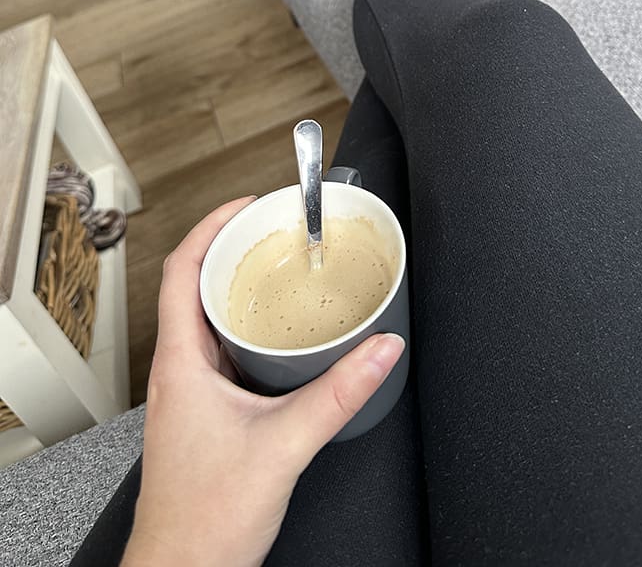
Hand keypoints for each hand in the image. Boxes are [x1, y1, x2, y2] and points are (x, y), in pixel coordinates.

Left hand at [121, 198, 404, 566]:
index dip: (211, 226)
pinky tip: (280, 340)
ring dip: (240, 289)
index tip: (247, 204)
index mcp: (180, 362)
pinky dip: (249, 328)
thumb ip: (338, 393)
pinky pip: (221, 351)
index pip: (181, 269)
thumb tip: (380, 349)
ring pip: (208, 319)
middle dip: (233, 250)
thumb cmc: (204, 520)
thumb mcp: (284, 445)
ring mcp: (188, 392)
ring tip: (280, 271)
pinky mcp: (204, 413)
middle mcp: (178, 370)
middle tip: (272, 229)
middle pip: (194, 286)